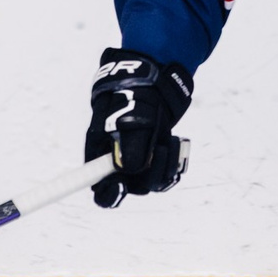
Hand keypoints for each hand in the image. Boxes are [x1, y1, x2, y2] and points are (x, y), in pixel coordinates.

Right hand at [85, 46, 192, 207]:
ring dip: (166, 166)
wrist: (151, 81)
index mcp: (102, 157)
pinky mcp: (157, 159)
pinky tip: (177, 142)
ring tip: (171, 140)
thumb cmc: (131, 97)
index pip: (100, 188)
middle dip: (149, 173)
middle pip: (133, 188)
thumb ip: (128, 146)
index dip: (108, 194)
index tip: (120, 188)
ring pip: (154, 182)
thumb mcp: (127, 117)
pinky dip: (174, 161)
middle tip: (160, 149)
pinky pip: (168, 174)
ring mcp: (139, 162)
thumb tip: (130, 169)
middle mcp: (120, 164)